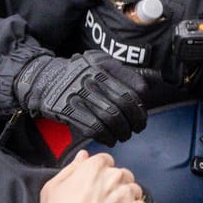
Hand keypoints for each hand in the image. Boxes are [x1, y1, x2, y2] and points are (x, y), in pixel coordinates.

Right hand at [12, 51, 147, 144]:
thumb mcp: (102, 63)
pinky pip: (94, 127)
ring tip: (125, 135)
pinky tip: (110, 139)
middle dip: (136, 120)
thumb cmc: (80, 74)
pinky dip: (107, 137)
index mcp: (105, 66)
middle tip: (138, 128)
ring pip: (111, 117)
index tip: (142, 112)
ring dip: (123, 131)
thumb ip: (128, 73)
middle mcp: (92, 78)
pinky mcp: (69, 110)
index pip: (135, 86)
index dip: (142, 104)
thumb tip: (157, 79)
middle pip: (125, 104)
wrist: (45, 80)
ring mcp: (79, 94)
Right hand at [28, 150, 147, 202]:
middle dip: (115, 184)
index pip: (106, 160)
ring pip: (134, 189)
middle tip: (103, 200)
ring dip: (126, 197)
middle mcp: (113, 177)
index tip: (97, 184)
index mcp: (94, 167)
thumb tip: (83, 156)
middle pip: (122, 174)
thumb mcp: (53, 186)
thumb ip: (72, 167)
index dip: (101, 173)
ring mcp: (125, 194)